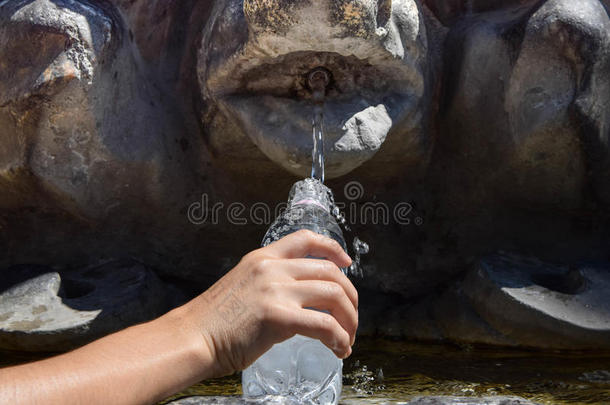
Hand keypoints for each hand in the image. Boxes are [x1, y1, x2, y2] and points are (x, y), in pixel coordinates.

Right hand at [181, 230, 357, 377]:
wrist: (192, 337)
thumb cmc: (215, 321)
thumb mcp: (242, 285)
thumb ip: (270, 283)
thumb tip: (298, 297)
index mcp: (263, 258)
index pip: (306, 239)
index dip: (333, 248)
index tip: (347, 262)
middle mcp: (272, 268)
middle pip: (330, 271)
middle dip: (350, 296)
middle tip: (352, 316)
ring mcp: (276, 290)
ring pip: (334, 296)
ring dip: (349, 319)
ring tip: (348, 337)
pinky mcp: (278, 316)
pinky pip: (325, 325)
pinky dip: (340, 338)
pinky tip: (339, 349)